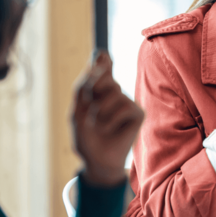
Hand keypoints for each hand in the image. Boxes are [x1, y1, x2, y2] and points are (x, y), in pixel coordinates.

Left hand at [71, 50, 143, 186]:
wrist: (96, 161)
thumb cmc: (86, 137)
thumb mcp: (77, 111)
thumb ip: (83, 86)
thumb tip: (95, 62)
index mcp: (97, 90)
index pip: (102, 66)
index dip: (102, 58)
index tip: (100, 55)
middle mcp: (114, 92)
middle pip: (105, 75)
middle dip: (94, 88)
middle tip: (90, 107)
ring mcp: (127, 101)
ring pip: (114, 91)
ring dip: (100, 110)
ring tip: (99, 124)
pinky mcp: (138, 113)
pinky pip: (124, 106)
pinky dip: (112, 119)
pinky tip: (110, 129)